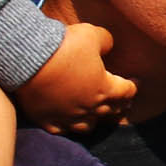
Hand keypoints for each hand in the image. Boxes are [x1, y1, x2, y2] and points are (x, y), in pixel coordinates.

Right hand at [7, 22, 140, 133]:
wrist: (29, 59)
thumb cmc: (64, 46)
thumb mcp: (91, 35)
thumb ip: (105, 41)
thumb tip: (108, 45)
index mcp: (104, 89)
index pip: (126, 91)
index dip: (134, 86)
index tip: (136, 82)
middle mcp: (89, 108)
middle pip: (110, 111)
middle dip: (118, 105)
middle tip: (122, 102)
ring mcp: (68, 117)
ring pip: (88, 126)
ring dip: (95, 120)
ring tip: (97, 115)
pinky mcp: (47, 120)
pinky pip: (61, 130)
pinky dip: (67, 127)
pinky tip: (68, 124)